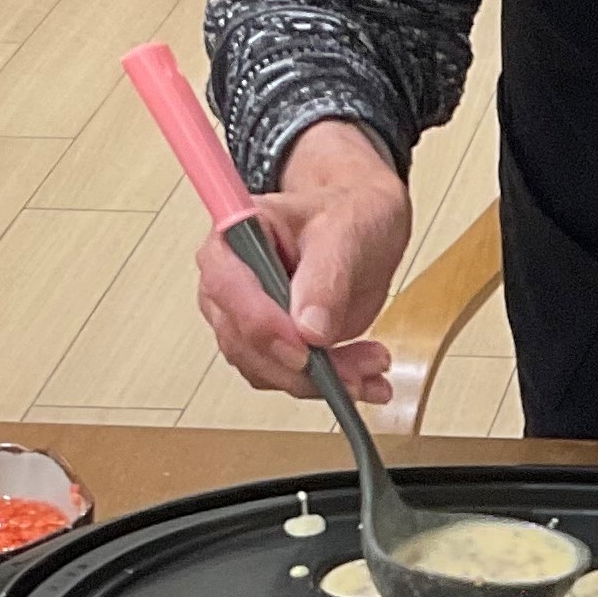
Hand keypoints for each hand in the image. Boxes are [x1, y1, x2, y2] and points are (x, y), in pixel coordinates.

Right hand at [194, 120, 411, 407]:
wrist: (367, 224)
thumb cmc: (350, 212)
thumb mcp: (346, 229)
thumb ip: (326, 276)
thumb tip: (310, 329)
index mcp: (235, 235)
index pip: (227, 287)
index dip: (260, 323)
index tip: (303, 347)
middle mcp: (233, 281)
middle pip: (245, 340)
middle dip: (301, 363)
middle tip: (355, 366)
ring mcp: (249, 316)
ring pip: (267, 368)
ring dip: (320, 379)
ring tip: (370, 367)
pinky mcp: (273, 344)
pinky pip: (289, 377)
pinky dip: (328, 384)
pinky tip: (363, 378)